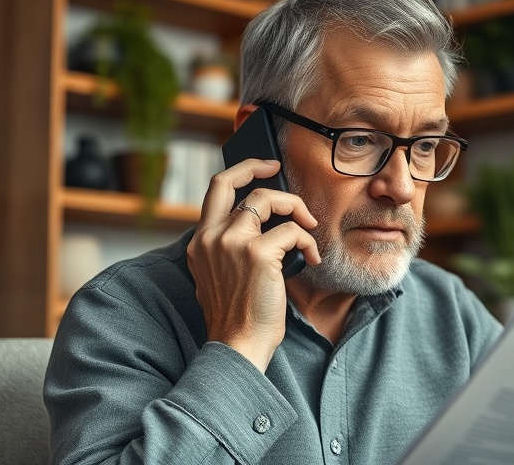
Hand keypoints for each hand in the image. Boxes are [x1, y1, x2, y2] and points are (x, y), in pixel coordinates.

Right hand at [187, 159, 320, 371]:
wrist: (238, 346)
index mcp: (200, 242)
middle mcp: (211, 237)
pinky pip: (293, 231)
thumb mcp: (221, 276)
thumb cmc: (238, 316)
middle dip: (258, 167)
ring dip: (296, 210)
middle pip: (234, 182)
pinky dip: (308, 242)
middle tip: (281, 171)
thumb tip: (263, 225)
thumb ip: (230, 249)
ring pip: (268, 200)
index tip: (264, 168)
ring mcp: (232, 242)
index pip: (215, 190)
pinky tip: (312, 258)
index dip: (240, 171)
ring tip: (308, 230)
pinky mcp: (258, 253)